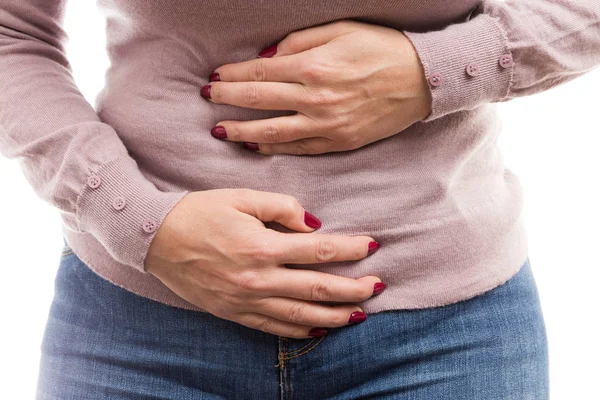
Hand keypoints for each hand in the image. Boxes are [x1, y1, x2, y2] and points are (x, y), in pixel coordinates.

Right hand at [145, 189, 384, 338]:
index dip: (350, 249)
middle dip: (353, 289)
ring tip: (360, 313)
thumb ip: (281, 206)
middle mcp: (257, 279)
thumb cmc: (198, 212)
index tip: (372, 246)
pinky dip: (300, 330)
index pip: (319, 251)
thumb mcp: (241, 197)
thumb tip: (314, 223)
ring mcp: (245, 301)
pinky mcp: (233, 312)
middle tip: (379, 286)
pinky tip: (319, 329)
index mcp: (261, 246)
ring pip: (301, 315)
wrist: (154, 238)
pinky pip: (273, 327)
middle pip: (317, 289)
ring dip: (335, 315)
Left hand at [201, 19, 431, 154]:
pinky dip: (272, 147)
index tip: (215, 77)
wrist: (422, 79)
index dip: (233, 75)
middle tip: (207, 99)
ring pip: (272, 131)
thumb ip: (300, 41)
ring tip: (219, 130)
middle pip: (259, 101)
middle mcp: (315, 99)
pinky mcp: (338, 142)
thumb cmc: (382, 49)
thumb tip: (268, 56)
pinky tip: (254, 145)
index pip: (260, 72)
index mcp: (314, 66)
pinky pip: (298, 148)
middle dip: (227, 100)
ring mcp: (326, 125)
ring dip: (241, 130)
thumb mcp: (341, 30)